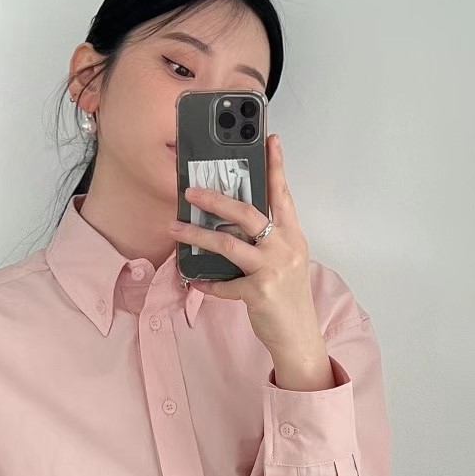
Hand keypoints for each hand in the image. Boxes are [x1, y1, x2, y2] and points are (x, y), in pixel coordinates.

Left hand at [166, 134, 323, 360]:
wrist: (299, 336)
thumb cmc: (289, 296)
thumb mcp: (286, 261)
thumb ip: (268, 240)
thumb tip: (232, 224)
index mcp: (292, 236)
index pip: (282, 195)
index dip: (276, 166)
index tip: (269, 139)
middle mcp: (285, 248)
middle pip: (248, 214)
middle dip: (216, 199)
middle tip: (191, 190)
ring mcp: (273, 269)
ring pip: (229, 244)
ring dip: (197, 234)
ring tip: (175, 227)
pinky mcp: (259, 292)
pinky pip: (224, 284)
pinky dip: (207, 283)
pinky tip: (196, 281)